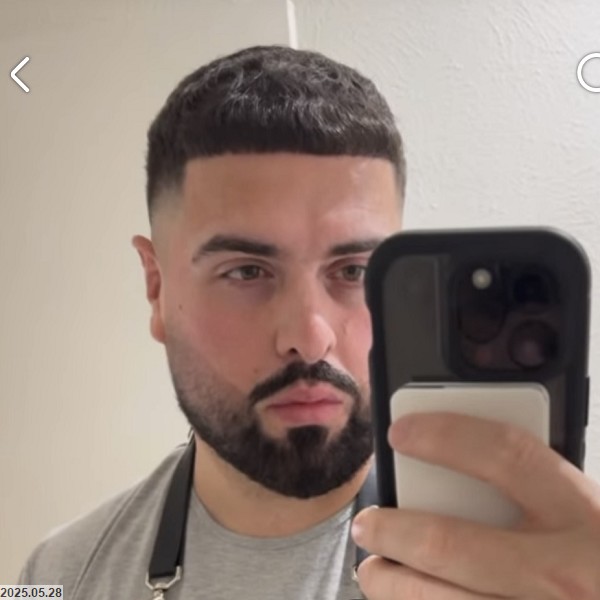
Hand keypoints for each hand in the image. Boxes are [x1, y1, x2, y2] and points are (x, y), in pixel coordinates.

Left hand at [351, 412, 599, 598]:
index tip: (403, 432)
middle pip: (453, 544)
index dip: (446, 435)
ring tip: (373, 573)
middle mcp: (569, 576)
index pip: (507, 455)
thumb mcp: (596, 513)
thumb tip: (469, 457)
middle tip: (368, 524)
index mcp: (591, 520)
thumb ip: (550, 490)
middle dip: (394, 531)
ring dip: (393, 588)